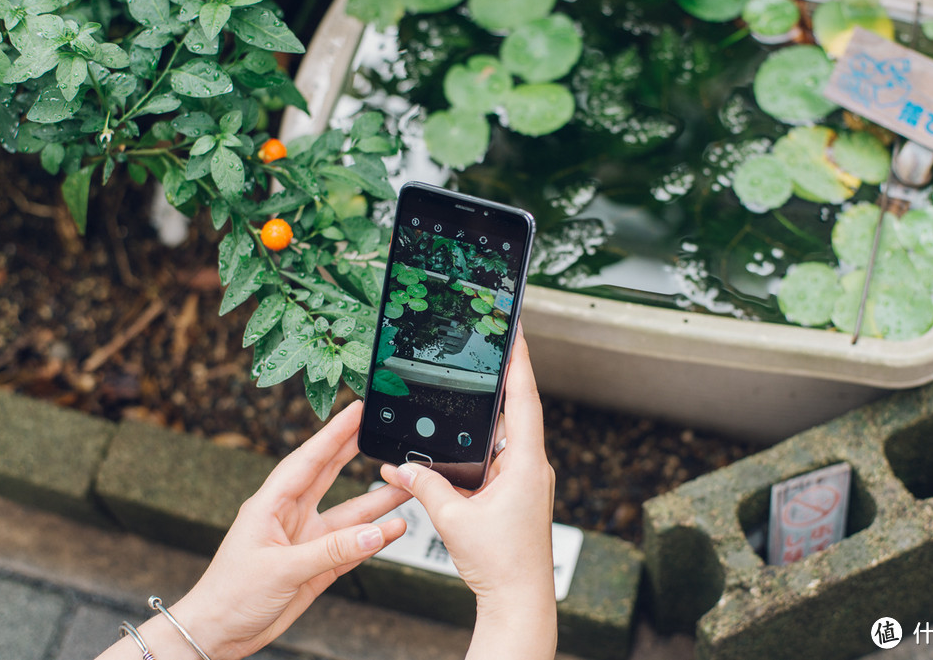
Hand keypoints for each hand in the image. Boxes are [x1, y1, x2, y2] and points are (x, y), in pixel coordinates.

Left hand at [98, 401, 408, 659]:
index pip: (307, 460)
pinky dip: (375, 537)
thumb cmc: (229, 596)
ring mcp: (306, 540)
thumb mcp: (280, 569)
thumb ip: (331, 551)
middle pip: (329, 474)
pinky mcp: (318, 566)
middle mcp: (291, 517)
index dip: (333, 433)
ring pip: (349, 513)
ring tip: (405, 484)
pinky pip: (353, 545)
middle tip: (379, 428)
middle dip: (354, 450)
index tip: (354, 410)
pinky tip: (394, 527)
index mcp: (271, 505)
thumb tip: (374, 532)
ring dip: (376, 500)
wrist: (219, 635)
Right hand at [380, 326, 556, 658]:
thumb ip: (425, 487)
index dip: (520, 361)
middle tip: (488, 347)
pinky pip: (497, 461)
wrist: (518, 601)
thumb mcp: (453, 519)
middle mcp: (532, 468)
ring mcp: (527, 482)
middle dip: (500, 381)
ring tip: (469, 388)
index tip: (518, 330)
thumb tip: (400, 469)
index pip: (525, 399)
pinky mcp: (518, 495)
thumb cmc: (500, 565)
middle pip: (516, 412)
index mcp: (527, 465)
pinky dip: (478, 450)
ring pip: (504, 438)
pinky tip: (458, 446)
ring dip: (485, 419)